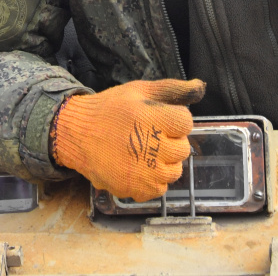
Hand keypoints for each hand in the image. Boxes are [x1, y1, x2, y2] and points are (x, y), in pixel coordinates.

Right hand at [50, 78, 205, 201]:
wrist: (76, 134)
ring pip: (174, 171)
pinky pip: (160, 189)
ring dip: (164, 163)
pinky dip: (152, 180)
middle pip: (183, 149)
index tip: (157, 119)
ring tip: (143, 152)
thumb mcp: (139, 90)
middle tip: (148, 135)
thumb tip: (200, 87)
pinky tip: (137, 167)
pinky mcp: (137, 189)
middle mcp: (153, 147)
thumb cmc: (109, 109)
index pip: (186, 122)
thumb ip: (172, 89)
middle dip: (170, 141)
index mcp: (154, 119)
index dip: (173, 120)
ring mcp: (146, 172)